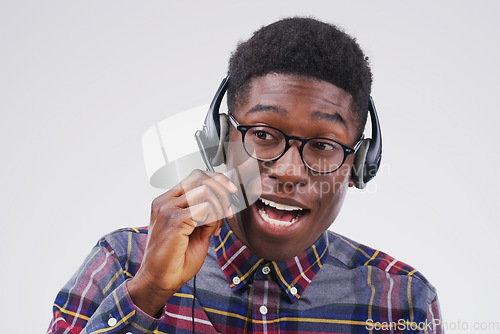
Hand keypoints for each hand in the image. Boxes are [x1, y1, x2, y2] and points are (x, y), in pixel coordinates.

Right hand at [127, 169, 237, 316]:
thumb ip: (206, 214)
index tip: (231, 191)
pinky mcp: (174, 221)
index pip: (195, 176)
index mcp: (167, 201)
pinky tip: (210, 233)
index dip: (217, 180)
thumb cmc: (176, 259)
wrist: (160, 280)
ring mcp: (167, 209)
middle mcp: (165, 201)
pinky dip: (214, 219)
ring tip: (216, 226)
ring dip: (219, 207)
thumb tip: (223, 203)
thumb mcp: (196, 230)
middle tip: (229, 209)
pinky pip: (205, 209)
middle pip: (200, 177)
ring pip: (205, 191)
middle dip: (222, 189)